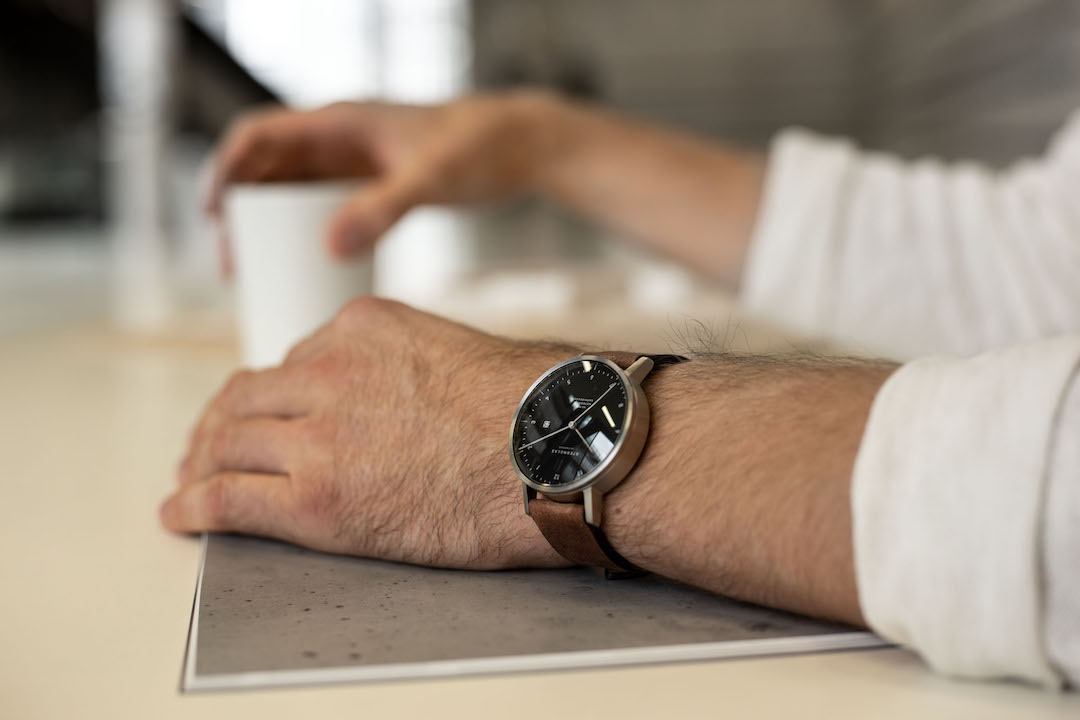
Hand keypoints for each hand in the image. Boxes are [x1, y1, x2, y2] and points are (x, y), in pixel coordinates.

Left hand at [161, 296, 571, 569]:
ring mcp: (317, 435)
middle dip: (223, 423)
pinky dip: (195, 506)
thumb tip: (410, 397)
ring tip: (191, 482)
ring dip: (201, 463)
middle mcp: (329, 372)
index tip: (263, 410)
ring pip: (227, 443)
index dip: (271, 392)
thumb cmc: (532, 412)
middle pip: (247, 397)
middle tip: (209, 446)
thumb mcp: (460, 353)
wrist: (555, 455)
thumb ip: (411, 364)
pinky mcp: (315, 499)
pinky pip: (228, 498)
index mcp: (363, 330)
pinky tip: (181, 514)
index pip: (294, 358)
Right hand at [206, 91, 564, 269]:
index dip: (224, 170)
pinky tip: (304, 268)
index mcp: (339, 121)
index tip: (213, 217)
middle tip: (232, 266)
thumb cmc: (478, 148)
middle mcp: (338, 138)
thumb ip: (383, 209)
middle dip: (240, 213)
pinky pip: (321, 208)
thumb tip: (330, 246)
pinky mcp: (372, 184)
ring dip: (267, 228)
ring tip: (255, 274)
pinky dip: (303, 234)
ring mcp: (354, 162)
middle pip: (265, 170)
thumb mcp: (431, 179)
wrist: (521, 145)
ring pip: (289, 192)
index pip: (257, 135)